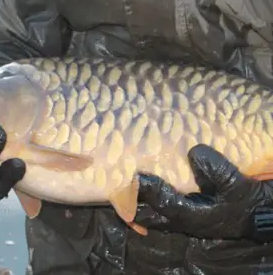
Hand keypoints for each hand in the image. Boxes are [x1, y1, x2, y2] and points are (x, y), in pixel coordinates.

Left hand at [134, 144, 272, 242]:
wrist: (251, 213)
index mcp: (193, 215)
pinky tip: (140, 181)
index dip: (148, 191)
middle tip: (120, 179)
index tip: (135, 176)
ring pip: (149, 212)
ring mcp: (178, 218)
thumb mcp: (235, 184)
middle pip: (148, 214)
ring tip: (123, 179)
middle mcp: (180, 220)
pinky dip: (146, 197)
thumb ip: (216, 170)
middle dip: (133, 200)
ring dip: (137, 199)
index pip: (164, 204)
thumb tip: (194, 152)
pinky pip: (156, 207)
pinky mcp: (180, 212)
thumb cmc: (243, 200)